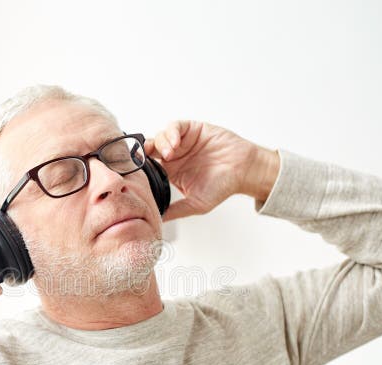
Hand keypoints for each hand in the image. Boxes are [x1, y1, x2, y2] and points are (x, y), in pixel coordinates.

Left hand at [144, 120, 274, 220]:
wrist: (244, 170)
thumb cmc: (223, 187)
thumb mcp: (195, 204)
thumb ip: (176, 210)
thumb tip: (157, 220)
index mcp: (171, 172)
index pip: (148, 166)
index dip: (141, 166)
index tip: (137, 171)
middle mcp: (174, 156)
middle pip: (150, 149)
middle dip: (146, 151)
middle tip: (148, 158)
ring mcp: (183, 142)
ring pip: (160, 136)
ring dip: (161, 143)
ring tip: (170, 153)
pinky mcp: (192, 129)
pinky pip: (176, 126)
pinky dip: (172, 132)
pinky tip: (176, 142)